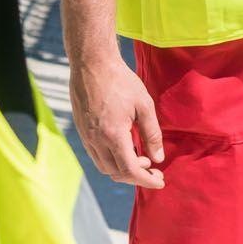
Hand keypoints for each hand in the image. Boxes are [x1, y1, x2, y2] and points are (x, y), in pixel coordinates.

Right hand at [68, 55, 163, 188]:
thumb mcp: (144, 105)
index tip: (160, 181)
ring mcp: (86, 136)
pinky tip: (124, 148)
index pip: (130, 170)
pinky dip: (112, 160)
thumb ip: (152, 134)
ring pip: (104, 167)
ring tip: (140, 158)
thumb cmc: (120, 81)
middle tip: (154, 169)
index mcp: (113, 135)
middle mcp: (96, 140)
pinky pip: (96, 155)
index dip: (147, 180)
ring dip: (123, 169)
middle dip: (137, 176)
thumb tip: (158, 158)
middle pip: (116, 173)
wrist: (91, 63)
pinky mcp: (82, 130)